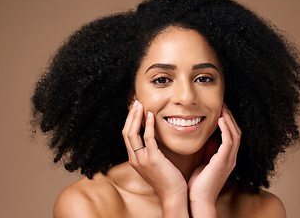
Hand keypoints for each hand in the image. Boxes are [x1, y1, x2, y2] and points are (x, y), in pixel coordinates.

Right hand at [122, 100, 187, 216]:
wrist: (173, 195)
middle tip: (136, 103)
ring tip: (140, 105)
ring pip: (132, 134)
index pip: (127, 136)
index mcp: (134, 159)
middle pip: (126, 132)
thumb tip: (154, 139)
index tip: (135, 109)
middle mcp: (135, 159)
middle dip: (130, 116)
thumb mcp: (155, 164)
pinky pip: (147, 138)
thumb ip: (151, 152)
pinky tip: (151, 115)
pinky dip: (148, 125)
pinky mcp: (152, 159)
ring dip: (136, 117)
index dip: (130, 121)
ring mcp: (142, 160)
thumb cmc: (167, 179)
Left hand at [188, 105, 240, 216]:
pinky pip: (229, 141)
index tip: (220, 111)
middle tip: (223, 105)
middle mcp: (231, 158)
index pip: (231, 136)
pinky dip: (226, 129)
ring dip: (229, 120)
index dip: (228, 122)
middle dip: (230, 117)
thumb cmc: (199, 184)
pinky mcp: (224, 161)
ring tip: (223, 108)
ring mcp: (229, 159)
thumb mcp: (204, 164)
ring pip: (235, 134)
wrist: (198, 199)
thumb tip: (210, 140)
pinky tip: (221, 120)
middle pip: (236, 132)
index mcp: (226, 158)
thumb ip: (209, 152)